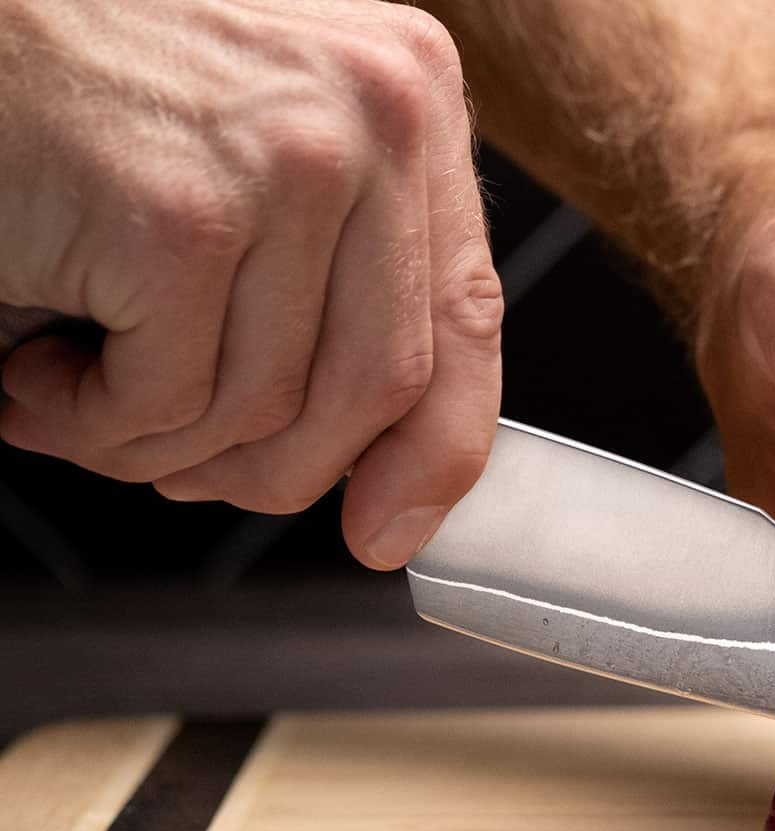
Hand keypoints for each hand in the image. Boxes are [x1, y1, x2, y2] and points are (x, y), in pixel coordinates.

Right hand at [0, 0, 501, 568]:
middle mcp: (375, 114)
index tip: (388, 529)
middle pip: (378, 388)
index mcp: (411, 95)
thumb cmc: (85, 92)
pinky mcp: (180, 217)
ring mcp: (286, 162)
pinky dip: (88, 421)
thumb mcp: (263, 154)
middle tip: (166, 453)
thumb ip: (347, 275)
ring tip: (76, 385)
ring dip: (156, 445)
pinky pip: (168, 403)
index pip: (466, 313)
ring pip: (266, 411)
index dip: (436, 451)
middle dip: (269, 467)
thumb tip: (393, 483)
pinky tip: (36, 367)